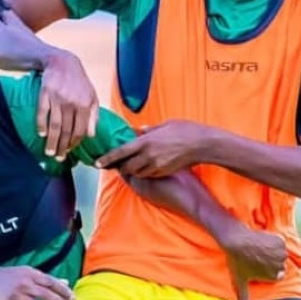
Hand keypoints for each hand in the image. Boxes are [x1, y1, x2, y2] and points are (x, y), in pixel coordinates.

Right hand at [0, 266, 77, 299]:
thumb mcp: (31, 273)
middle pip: (46, 295)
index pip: (51, 282)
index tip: (73, 298)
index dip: (63, 290)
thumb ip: (48, 279)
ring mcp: (17, 295)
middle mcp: (25, 284)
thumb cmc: (15, 276)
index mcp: (32, 275)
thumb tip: (67, 283)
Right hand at [37, 50, 97, 160]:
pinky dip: (41, 124)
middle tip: (58, 158)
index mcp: (84, 105)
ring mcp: (57, 98)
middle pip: (66, 130)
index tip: (69, 151)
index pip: (80, 130)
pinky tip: (41, 134)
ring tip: (49, 152)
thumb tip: (91, 135)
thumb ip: (93, 116)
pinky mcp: (45, 93)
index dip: (74, 143)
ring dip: (51, 141)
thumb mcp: (92, 97)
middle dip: (62, 147)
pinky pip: (42, 112)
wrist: (62, 62)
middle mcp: (71, 103)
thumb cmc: (79, 82)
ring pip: (54, 125)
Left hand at [95, 120, 212, 177]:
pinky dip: (144, 172)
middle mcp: (149, 156)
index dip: (107, 159)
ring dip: (131, 170)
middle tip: (115, 164)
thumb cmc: (185, 130)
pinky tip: (145, 167)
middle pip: (126, 167)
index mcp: (146, 141)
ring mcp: (157, 166)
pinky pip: (149, 175)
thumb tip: (139, 131)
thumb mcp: (164, 125)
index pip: (121, 152)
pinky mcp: (164, 172)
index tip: (97, 163)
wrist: (203, 144)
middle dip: (119, 167)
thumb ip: (149, 130)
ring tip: (129, 165)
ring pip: (137, 173)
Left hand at [216, 225, 286, 299]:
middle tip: (258, 257)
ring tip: (259, 250)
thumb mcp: (240, 281)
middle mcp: (280, 265)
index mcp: (274, 276)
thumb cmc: (237, 262)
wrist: (236, 241)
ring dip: (273, 252)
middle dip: (271, 262)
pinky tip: (262, 243)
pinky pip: (279, 243)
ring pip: (280, 254)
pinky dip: (273, 242)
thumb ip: (244, 298)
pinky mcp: (280, 241)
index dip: (268, 271)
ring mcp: (281, 252)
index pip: (277, 275)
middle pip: (280, 265)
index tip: (259, 266)